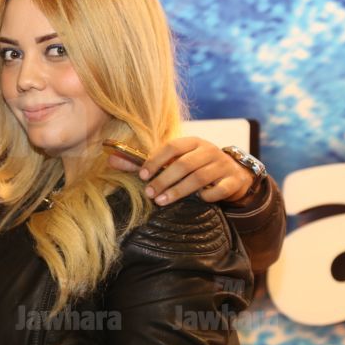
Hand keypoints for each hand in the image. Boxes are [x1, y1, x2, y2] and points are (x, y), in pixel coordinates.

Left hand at [108, 137, 254, 204]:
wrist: (234, 174)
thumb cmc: (196, 166)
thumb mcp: (174, 161)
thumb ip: (144, 162)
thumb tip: (110, 160)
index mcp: (193, 142)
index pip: (172, 146)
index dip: (156, 160)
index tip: (142, 176)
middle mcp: (209, 150)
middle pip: (184, 164)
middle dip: (164, 179)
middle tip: (150, 194)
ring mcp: (222, 165)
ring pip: (200, 177)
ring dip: (179, 190)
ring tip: (162, 201)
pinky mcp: (233, 181)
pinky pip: (220, 189)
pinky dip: (208, 196)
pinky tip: (198, 201)